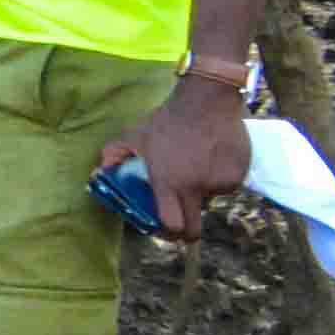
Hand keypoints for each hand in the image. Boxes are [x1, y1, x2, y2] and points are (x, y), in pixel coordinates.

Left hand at [101, 78, 251, 242]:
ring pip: (210, 201)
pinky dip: (218, 178)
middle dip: (186, 231)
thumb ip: (113, 155)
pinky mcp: (237, 176)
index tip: (164, 228)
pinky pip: (225, 186)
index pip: (171, 225)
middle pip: (195, 230)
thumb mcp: (133, 136)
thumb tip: (96, 174)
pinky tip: (211, 157)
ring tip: (194, 164)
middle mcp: (196, 188)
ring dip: (201, 191)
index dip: (167, 233)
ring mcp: (219, 183)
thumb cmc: (165, 121)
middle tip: (181, 218)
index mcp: (168, 182)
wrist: (206, 101)